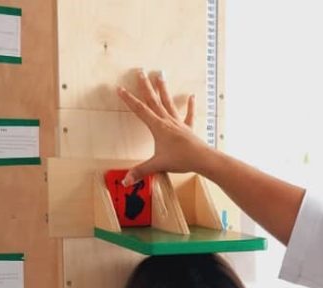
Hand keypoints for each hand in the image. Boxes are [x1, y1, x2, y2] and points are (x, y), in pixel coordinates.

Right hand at [116, 69, 212, 185]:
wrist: (202, 159)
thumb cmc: (181, 160)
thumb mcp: (157, 165)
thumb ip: (141, 172)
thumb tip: (126, 181)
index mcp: (157, 127)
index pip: (139, 110)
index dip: (128, 99)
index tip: (119, 88)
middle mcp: (167, 121)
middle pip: (153, 100)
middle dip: (145, 85)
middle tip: (140, 71)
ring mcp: (178, 123)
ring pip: (168, 102)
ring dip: (163, 89)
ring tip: (160, 75)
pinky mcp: (189, 128)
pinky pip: (188, 114)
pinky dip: (190, 105)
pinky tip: (192, 96)